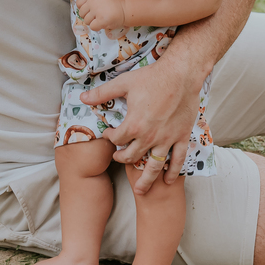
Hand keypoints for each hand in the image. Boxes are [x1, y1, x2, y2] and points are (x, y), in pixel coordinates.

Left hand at [76, 0, 126, 30]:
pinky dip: (97, 27)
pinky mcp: (101, 20)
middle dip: (88, 16)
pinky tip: (103, 23)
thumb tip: (82, 9)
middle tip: (97, 16)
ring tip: (102, 18)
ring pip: (86, 21)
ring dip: (93, 22)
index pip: (79, 2)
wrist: (127, 8)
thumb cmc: (115, 2)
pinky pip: (92, 27)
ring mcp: (96, 10)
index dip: (83, 8)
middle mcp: (93, 1)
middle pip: (81, 13)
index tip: (89, 10)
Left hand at [79, 60, 198, 194]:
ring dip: (145, 180)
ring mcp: (167, 139)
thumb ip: (102, 93)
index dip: (110, 138)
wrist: (181, 75)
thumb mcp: (123, 83)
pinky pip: (178, 160)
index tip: (109, 134)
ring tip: (140, 189)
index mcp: (134, 125)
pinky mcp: (182, 137)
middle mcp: (149, 137)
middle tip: (118, 157)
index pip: (117, 140)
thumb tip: (82, 98)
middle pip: (131, 156)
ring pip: (153, 166)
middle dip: (122, 158)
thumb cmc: (152, 77)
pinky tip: (167, 180)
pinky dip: (172, 172)